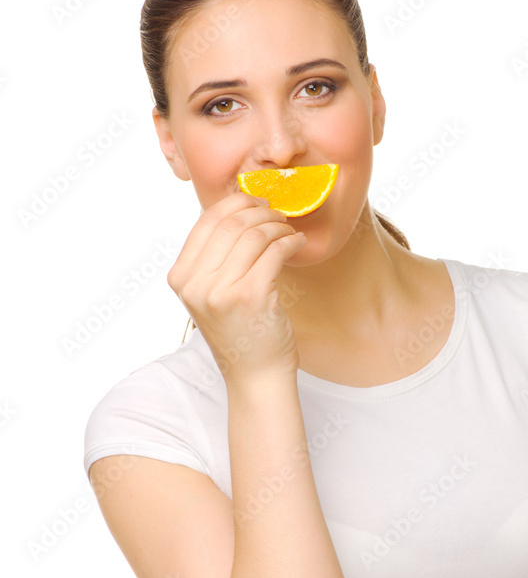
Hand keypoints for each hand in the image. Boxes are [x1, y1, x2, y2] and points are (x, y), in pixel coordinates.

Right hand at [167, 192, 305, 380]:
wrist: (254, 375)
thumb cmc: (240, 332)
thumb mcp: (210, 294)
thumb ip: (213, 259)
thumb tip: (236, 212)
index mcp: (180, 277)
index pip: (207, 221)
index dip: (236, 203)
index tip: (257, 202)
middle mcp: (195, 284)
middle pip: (232, 224)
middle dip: (260, 211)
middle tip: (278, 215)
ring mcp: (221, 291)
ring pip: (254, 235)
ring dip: (277, 226)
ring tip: (288, 231)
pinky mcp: (251, 297)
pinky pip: (274, 252)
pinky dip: (289, 241)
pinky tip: (296, 243)